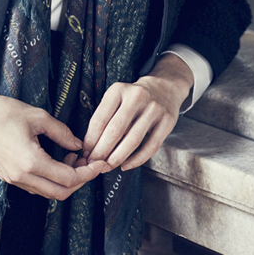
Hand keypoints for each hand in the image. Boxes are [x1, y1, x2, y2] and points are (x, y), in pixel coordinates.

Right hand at [0, 66, 104, 199]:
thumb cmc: (2, 112)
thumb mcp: (38, 117)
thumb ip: (62, 133)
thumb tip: (78, 145)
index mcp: (31, 162)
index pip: (69, 178)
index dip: (88, 172)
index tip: (99, 163)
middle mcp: (22, 177)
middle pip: (61, 192)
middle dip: (80, 180)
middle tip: (89, 162)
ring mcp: (14, 179)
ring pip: (48, 192)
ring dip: (65, 180)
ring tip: (72, 158)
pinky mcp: (8, 176)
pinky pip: (36, 186)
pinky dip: (51, 179)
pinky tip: (56, 160)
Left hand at [81, 54, 193, 171]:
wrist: (164, 87)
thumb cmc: (133, 98)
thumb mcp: (117, 98)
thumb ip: (105, 118)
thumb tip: (91, 147)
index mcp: (118, 90)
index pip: (100, 119)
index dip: (91, 140)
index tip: (86, 153)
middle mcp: (137, 97)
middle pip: (115, 131)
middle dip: (102, 152)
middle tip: (94, 164)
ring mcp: (154, 109)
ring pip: (133, 140)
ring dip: (117, 158)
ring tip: (108, 167)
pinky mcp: (167, 121)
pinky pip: (151, 146)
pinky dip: (137, 160)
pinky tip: (126, 165)